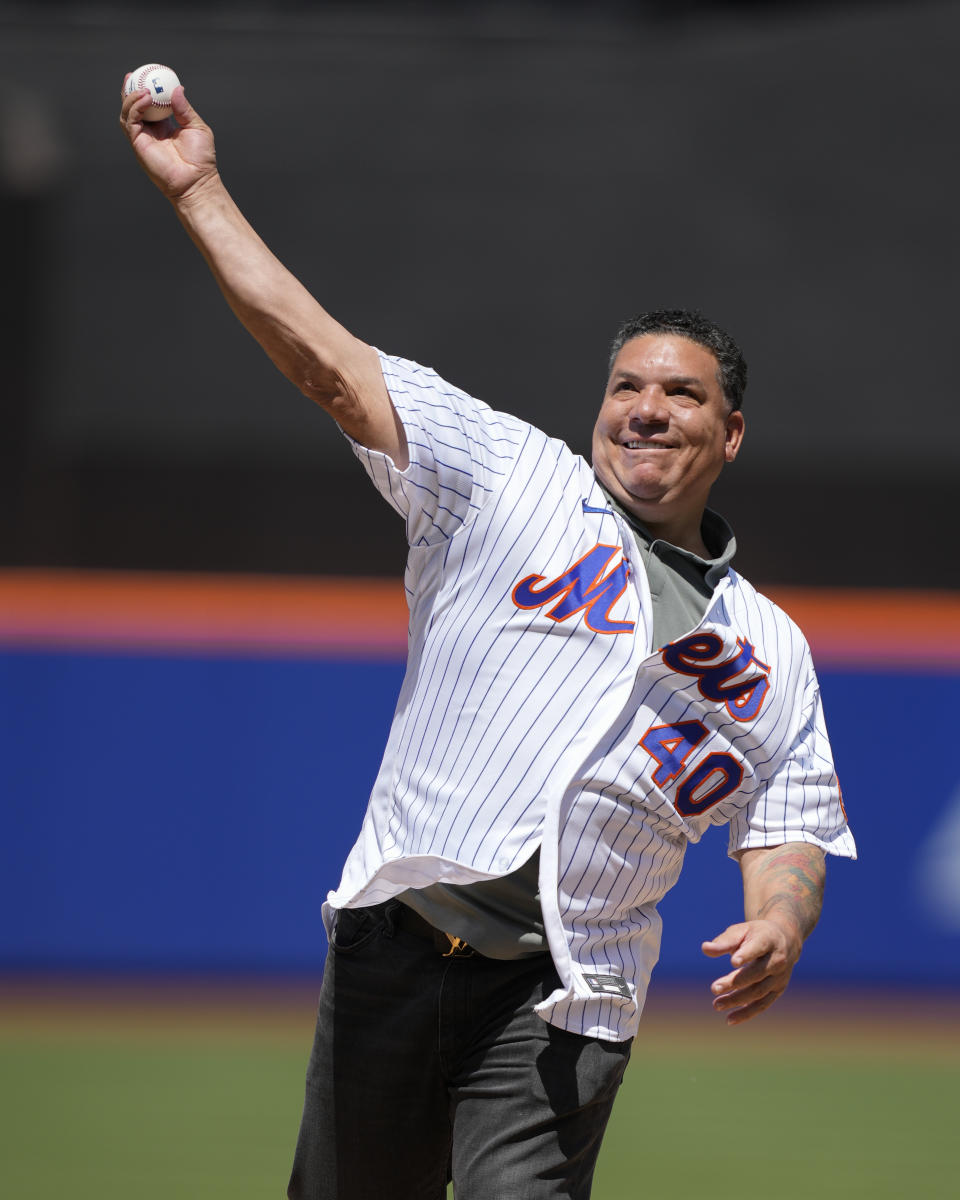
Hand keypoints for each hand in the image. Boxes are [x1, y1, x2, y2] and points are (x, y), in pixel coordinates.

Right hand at [119, 75, 217, 201]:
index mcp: (164, 127)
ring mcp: (143, 138)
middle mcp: (151, 132)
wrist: (197, 180)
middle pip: (133, 107)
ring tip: (144, 89)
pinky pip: (130, 122)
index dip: (145, 90)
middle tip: (133, 74)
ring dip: (132, 98)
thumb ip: (185, 108)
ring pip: (128, 113)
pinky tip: (146, 98)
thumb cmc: (200, 159)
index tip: (147, 75)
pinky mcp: (138, 144)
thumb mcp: (196, 127)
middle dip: (130, 90)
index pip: (149, 105)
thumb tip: (178, 88)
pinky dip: (135, 107)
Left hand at [701, 918, 800, 1025]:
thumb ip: (724, 941)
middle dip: (735, 982)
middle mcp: (777, 960)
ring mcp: (779, 977)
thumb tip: (705, 949)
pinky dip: (747, 1013)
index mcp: (767, 940)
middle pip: (756, 974)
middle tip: (713, 988)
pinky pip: (762, 1005)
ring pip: (758, 992)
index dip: (747, 955)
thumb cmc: (755, 934)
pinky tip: (729, 1019)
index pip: (758, 948)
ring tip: (716, 1005)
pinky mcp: (778, 990)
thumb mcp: (741, 931)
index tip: (733, 962)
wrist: (785, 940)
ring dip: (737, 1000)